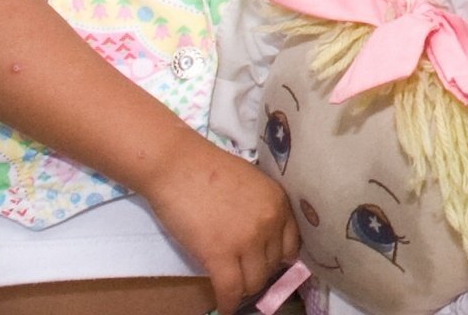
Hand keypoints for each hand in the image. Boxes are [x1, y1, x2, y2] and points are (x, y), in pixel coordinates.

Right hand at [140, 137, 298, 313]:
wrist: (177, 166)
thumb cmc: (208, 170)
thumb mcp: (251, 184)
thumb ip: (262, 209)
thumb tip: (264, 240)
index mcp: (279, 203)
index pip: (291, 246)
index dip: (277, 259)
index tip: (267, 265)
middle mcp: (269, 222)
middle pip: (272, 266)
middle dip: (258, 273)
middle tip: (242, 274)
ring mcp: (246, 240)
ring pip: (254, 282)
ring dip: (243, 289)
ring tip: (232, 288)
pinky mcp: (219, 254)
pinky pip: (230, 290)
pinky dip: (228, 303)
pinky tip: (225, 307)